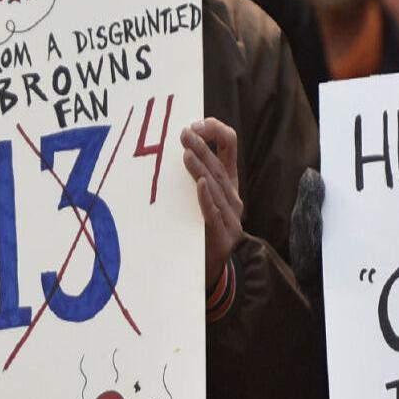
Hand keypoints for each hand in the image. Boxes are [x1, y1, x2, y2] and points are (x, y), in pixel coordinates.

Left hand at [180, 118, 243, 288]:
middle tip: (184, 133)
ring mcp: (231, 218)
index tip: (195, 124)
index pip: (229, 145)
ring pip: (217, 187)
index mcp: (228, 182)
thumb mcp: (198, 197)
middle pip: (219, 165)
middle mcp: (233, 197)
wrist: (205, 274)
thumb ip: (191, 173)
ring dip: (201, 168)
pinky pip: (213, 215)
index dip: (215, 131)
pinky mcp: (223, 239)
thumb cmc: (196, 229)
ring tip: (186, 153)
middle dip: (202, 147)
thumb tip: (165, 143)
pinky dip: (207, 199)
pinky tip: (200, 185)